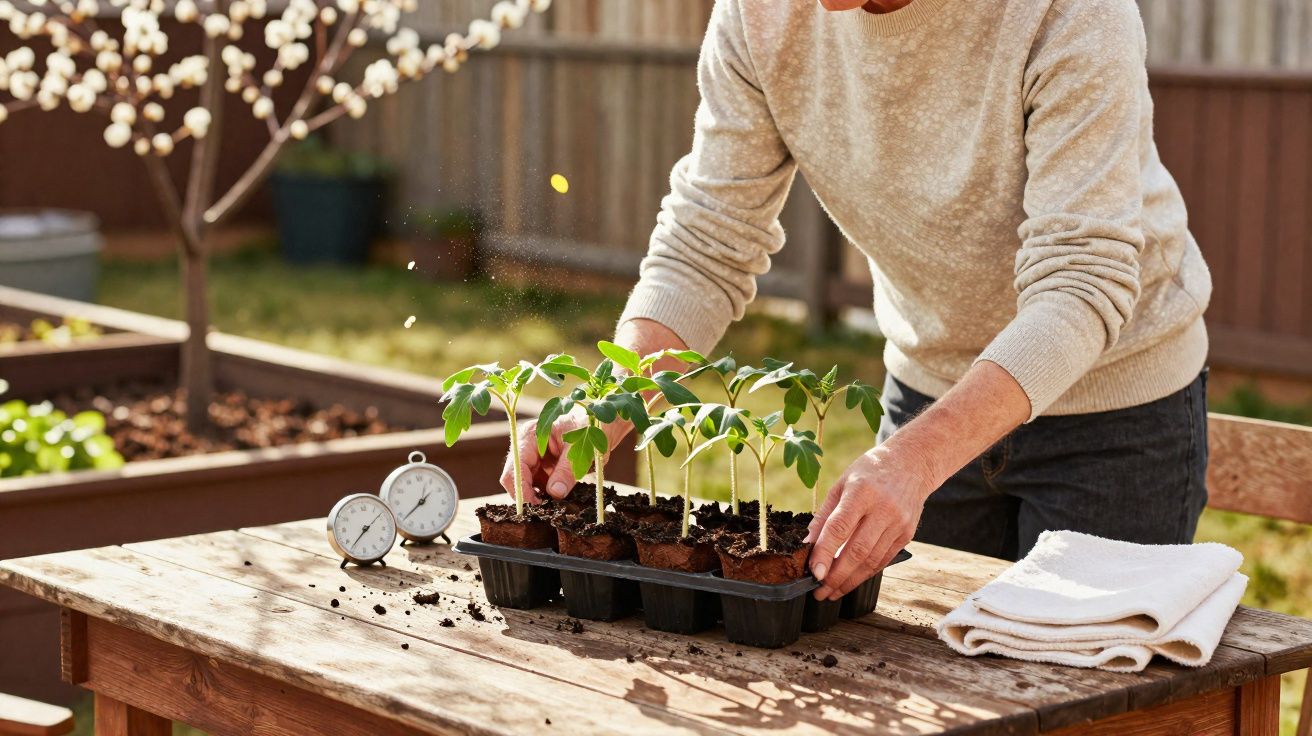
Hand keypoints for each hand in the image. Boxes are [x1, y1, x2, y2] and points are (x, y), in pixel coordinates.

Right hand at [499, 408, 631, 502]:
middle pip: (516, 478)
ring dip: (537, 497)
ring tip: (555, 506)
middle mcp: (527, 447)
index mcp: (530, 436)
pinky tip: (558, 500)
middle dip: (528, 496)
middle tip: (545, 511)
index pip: (516, 468)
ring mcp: (534, 458)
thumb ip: (567, 470)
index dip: (522, 490)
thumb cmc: (591, 427)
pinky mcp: (543, 467)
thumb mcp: (580, 449)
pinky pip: (538, 486)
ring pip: (526, 485)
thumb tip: (555, 493)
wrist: (602, 424)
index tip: (536, 507)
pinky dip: (546, 495)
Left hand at [805, 446, 932, 600]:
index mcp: (862, 491)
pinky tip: (851, 581)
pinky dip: (866, 573)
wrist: (912, 464)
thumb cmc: (870, 472)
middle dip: (836, 576)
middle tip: (819, 591)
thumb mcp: (842, 483)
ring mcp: (898, 523)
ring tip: (832, 592)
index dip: (826, 552)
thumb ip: (825, 515)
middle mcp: (883, 508)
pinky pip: (884, 560)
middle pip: (858, 550)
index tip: (814, 573)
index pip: (840, 527)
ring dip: (850, 581)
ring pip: (872, 560)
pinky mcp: (907, 534)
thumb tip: (808, 544)